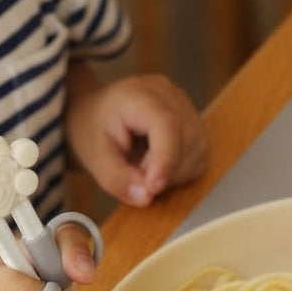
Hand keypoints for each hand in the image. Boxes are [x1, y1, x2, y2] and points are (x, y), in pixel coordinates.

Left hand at [66, 70, 207, 205]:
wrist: (94, 114)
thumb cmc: (92, 130)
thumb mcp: (93, 157)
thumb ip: (116, 178)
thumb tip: (146, 197)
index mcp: (139, 94)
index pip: (167, 125)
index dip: (166, 160)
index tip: (153, 188)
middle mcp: (168, 93)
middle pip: (186, 140)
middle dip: (166, 172)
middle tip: (136, 178)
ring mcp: (184, 104)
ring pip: (198, 149)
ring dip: (174, 173)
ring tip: (142, 168)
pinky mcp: (192, 120)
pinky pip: (199, 153)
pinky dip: (181, 169)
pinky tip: (156, 165)